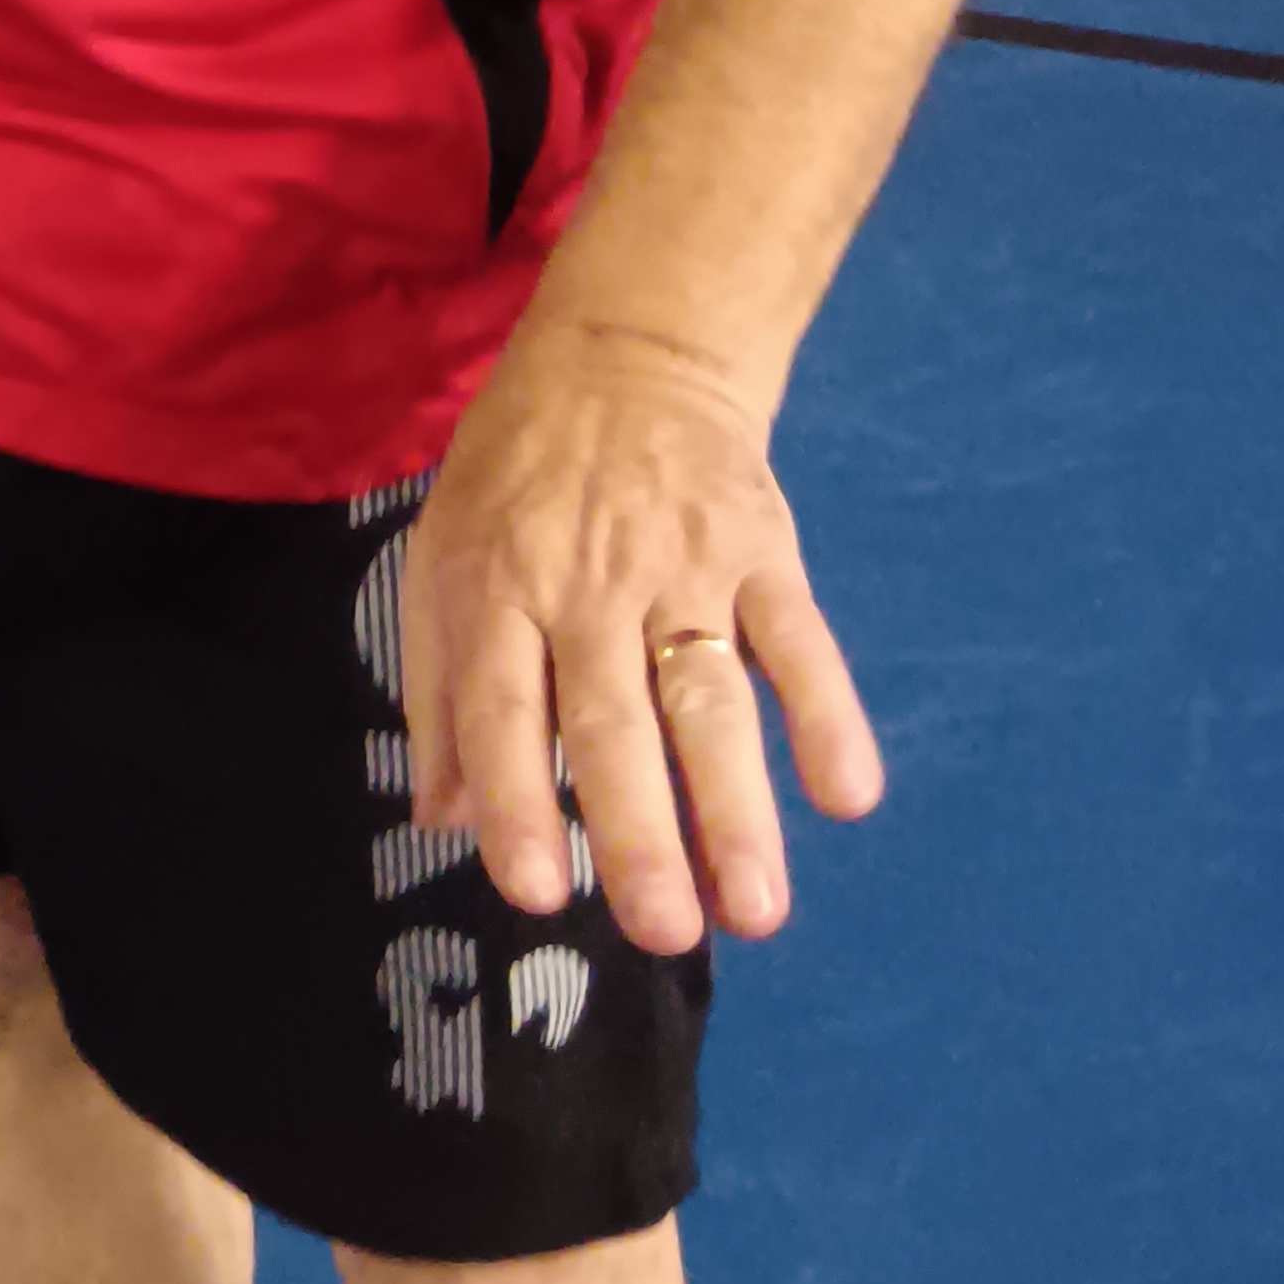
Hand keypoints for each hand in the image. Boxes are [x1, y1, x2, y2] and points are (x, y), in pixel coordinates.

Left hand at [397, 313, 884, 956]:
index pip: (503, 709)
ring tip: (757, 910)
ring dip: (736, 808)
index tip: (537, 893)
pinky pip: (798, 639)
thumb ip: (441, 691)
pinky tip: (845, 794)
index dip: (515, 800)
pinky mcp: (761, 547)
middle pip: (614, 721)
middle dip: (639, 831)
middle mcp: (587, 584)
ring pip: (710, 699)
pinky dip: (826, 714)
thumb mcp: (443, 556)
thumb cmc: (518, 476)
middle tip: (662, 932)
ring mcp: (681, 565)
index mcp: (497, 587)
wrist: (624, 350)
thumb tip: (438, 820)